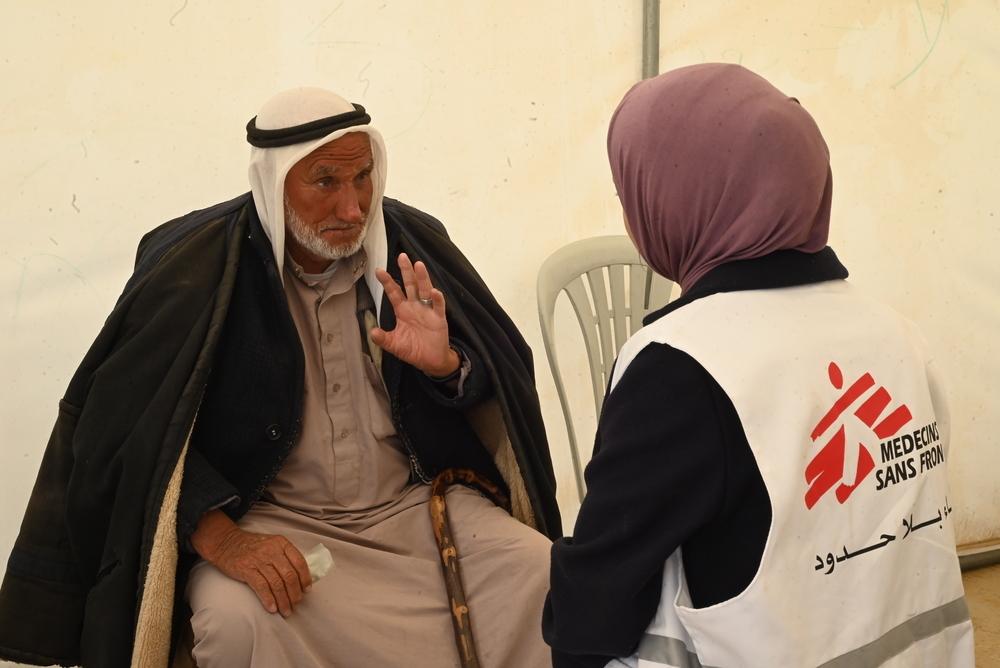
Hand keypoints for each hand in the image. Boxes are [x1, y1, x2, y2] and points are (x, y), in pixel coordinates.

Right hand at [191, 510, 311, 616]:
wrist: (226, 543)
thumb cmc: (252, 546)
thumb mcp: (272, 544)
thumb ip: (285, 556)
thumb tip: (300, 578)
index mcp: (281, 543)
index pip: (299, 562)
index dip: (305, 578)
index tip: (307, 590)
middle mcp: (272, 551)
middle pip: (289, 575)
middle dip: (295, 593)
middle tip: (296, 604)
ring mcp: (259, 560)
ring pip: (277, 583)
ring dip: (283, 600)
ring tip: (286, 611)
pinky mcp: (246, 569)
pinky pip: (261, 587)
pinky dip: (268, 599)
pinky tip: (272, 608)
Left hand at [371, 253, 459, 376]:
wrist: (431, 361)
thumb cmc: (413, 350)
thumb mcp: (394, 345)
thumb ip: (383, 339)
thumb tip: (372, 332)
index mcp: (403, 311)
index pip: (394, 292)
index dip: (387, 282)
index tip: (378, 270)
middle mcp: (415, 307)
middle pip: (410, 285)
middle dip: (406, 271)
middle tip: (402, 256)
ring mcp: (427, 311)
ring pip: (424, 290)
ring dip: (422, 278)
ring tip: (418, 265)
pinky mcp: (439, 318)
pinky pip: (438, 306)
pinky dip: (437, 298)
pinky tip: (433, 292)